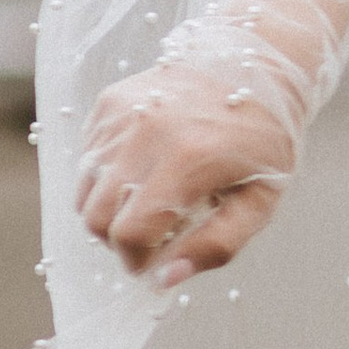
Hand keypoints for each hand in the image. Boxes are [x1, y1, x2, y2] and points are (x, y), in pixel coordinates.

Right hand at [74, 62, 294, 287]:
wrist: (254, 67)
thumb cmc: (263, 143)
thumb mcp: (261, 201)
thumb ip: (217, 246)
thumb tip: (164, 281)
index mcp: (188, 159)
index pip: (130, 233)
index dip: (137, 260)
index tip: (154, 262)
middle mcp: (147, 132)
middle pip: (98, 217)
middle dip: (119, 241)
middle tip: (152, 235)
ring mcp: (122, 114)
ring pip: (85, 191)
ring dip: (109, 211)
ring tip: (147, 203)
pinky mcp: (109, 102)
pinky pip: (89, 160)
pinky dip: (107, 177)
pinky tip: (145, 168)